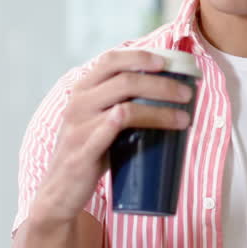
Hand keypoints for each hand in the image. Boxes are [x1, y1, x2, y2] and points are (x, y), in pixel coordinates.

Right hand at [36, 50, 192, 221]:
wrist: (60, 190)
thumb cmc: (88, 151)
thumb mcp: (98, 120)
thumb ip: (120, 103)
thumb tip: (168, 95)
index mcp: (82, 90)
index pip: (110, 60)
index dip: (139, 57)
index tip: (165, 62)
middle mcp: (78, 103)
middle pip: (125, 81)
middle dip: (161, 84)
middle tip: (187, 94)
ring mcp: (79, 127)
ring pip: (126, 107)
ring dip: (161, 110)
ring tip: (184, 118)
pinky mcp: (84, 152)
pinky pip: (112, 131)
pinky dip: (140, 123)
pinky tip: (163, 127)